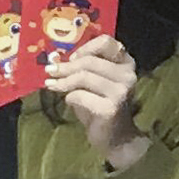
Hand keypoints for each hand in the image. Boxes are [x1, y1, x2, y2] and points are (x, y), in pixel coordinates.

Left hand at [46, 35, 144, 165]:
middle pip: (89, 61)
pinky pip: (80, 95)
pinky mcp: (111, 108)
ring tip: (51, 85)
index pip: (106, 42)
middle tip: (50, 71)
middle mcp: (128, 74)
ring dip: (63, 81)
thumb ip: (78, 68)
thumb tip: (54, 57)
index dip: (84, 48)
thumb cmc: (101, 105)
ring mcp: (121, 91)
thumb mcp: (90, 83)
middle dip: (65, 66)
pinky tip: (69, 101)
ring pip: (83, 76)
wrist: (116, 137)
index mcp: (125, 63)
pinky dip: (70, 97)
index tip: (71, 58)